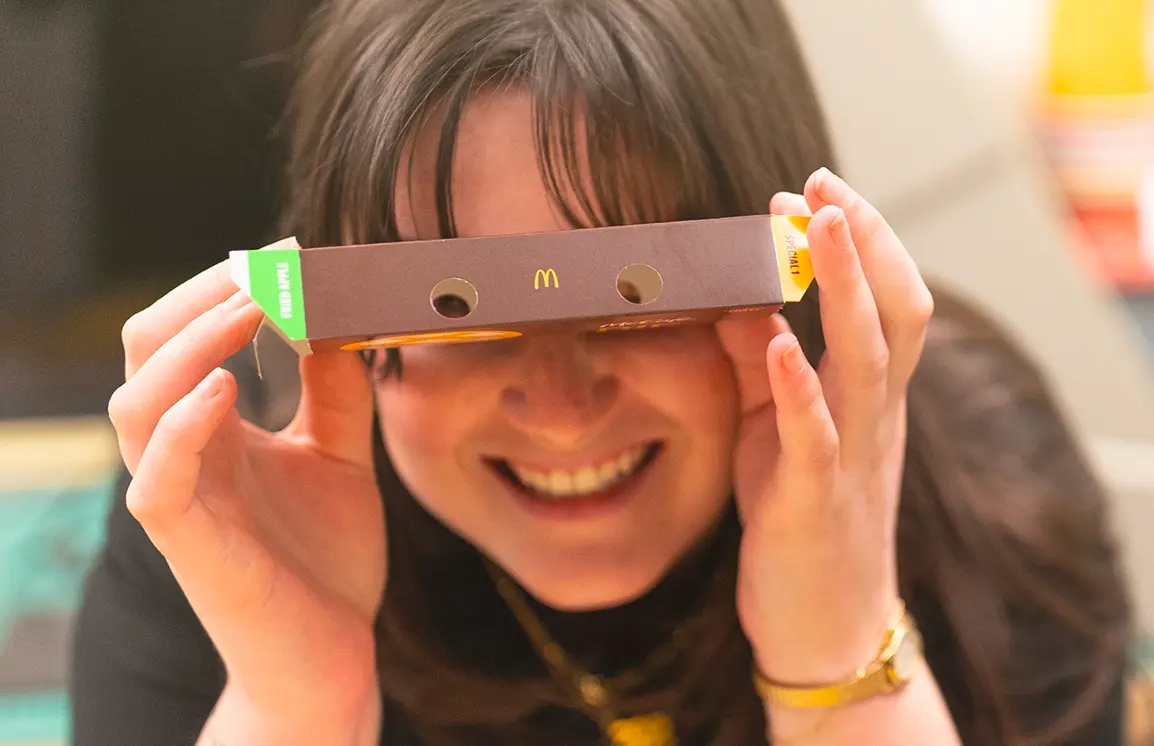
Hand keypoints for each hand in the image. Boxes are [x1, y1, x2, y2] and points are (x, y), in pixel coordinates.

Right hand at [107, 261, 384, 725]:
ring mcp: (180, 499)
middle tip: (268, 263)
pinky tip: (225, 389)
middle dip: (202, 295)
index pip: (186, 335)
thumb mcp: (340, 459)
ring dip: (190, 343)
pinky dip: (181, 427)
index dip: (228, 287)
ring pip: (136, 403)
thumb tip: (337, 319)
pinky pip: (157, 480)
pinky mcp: (190, 548)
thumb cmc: (326, 560)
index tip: (292, 252)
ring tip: (249, 304)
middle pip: (149, 350)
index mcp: (214, 429)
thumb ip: (334, 395)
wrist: (332, 657)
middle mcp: (185, 454)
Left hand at [719, 168, 933, 684]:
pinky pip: (815, 435)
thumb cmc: (801, 515)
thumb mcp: (778, 428)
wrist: (823, 621)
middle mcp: (876, 416)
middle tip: (820, 183)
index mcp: (870, 396)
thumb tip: (734, 300)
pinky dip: (799, 384)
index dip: (862, 241)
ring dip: (844, 287)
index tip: (815, 189)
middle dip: (864, 241)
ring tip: (816, 226)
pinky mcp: (814, 498)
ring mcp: (853, 455)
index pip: (888, 300)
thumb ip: (762, 365)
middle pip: (896, 312)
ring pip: (868, 358)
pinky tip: (777, 342)